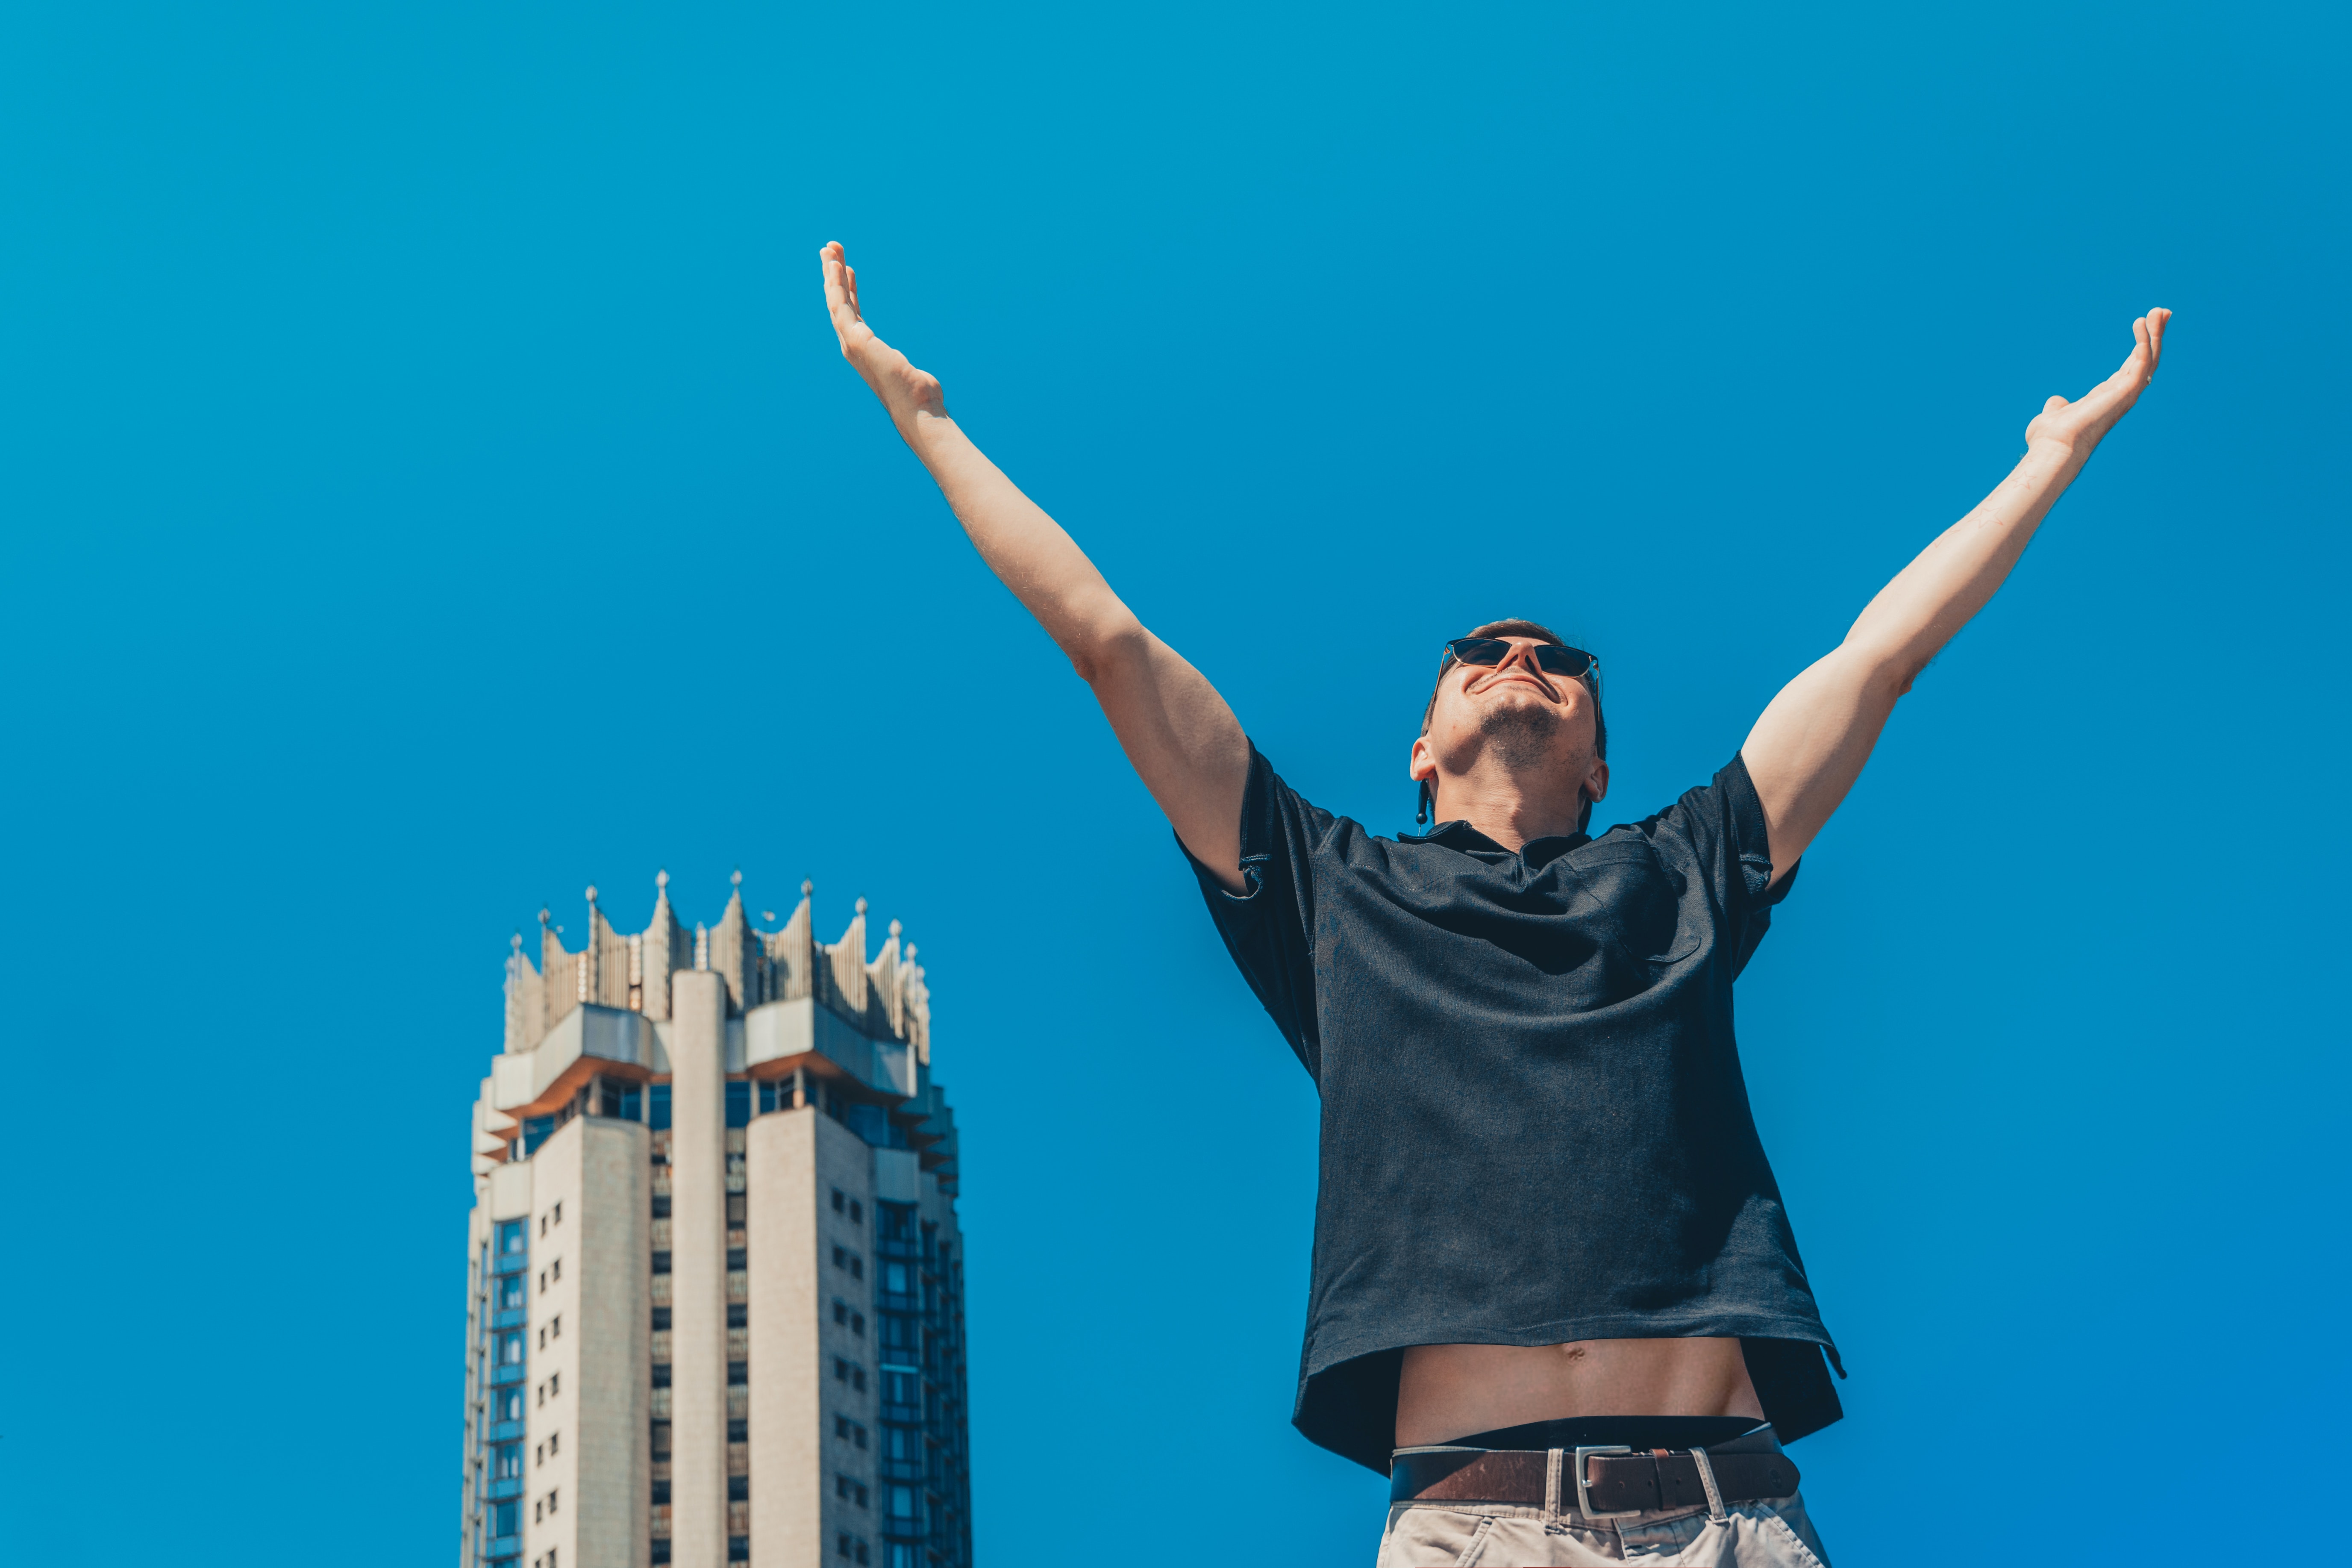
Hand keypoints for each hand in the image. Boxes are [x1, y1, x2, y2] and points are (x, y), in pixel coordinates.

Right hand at [821, 241, 946, 431]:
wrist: (916, 410)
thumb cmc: (918, 398)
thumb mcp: (908, 374)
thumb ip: (904, 369)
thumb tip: (917, 379)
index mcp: (864, 351)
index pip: (853, 314)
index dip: (849, 291)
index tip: (849, 270)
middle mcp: (852, 346)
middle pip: (838, 303)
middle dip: (834, 276)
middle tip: (831, 250)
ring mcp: (851, 343)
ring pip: (835, 300)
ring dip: (832, 273)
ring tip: (830, 249)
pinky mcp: (856, 339)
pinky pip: (842, 305)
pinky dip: (838, 284)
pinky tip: (839, 265)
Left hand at [2024, 308, 2171, 456]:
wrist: (2053, 447)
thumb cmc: (2052, 437)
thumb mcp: (2055, 413)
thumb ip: (2058, 405)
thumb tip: (2055, 402)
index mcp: (2109, 397)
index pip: (2132, 367)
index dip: (2140, 347)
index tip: (2144, 326)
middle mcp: (2123, 395)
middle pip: (2147, 359)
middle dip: (2155, 335)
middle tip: (2162, 312)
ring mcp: (2127, 394)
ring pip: (2150, 358)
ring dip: (2155, 333)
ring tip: (2158, 311)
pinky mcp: (2126, 392)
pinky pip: (2141, 362)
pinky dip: (2143, 342)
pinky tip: (2141, 324)